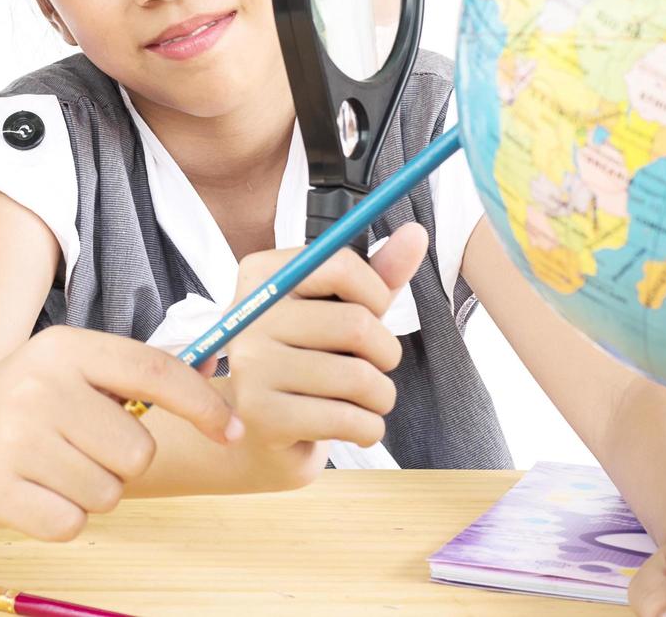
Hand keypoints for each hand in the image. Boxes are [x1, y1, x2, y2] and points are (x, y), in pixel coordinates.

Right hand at [0, 325, 240, 540]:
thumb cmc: (20, 402)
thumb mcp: (68, 367)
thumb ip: (133, 373)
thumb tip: (213, 376)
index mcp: (64, 349)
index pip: (153, 371)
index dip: (202, 404)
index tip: (231, 430)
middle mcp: (39, 388)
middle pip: (138, 451)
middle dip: (123, 462)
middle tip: (82, 448)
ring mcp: (14, 440)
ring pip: (108, 493)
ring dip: (91, 490)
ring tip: (51, 467)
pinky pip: (72, 524)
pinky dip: (62, 518)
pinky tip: (33, 492)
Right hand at [223, 222, 427, 457]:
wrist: (260, 431)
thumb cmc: (308, 360)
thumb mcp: (342, 309)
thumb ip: (378, 273)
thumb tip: (416, 233)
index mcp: (262, 275)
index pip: (340, 265)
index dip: (376, 294)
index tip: (371, 313)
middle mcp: (248, 315)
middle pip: (356, 324)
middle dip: (385, 353)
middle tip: (373, 366)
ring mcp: (249, 366)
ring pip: (359, 378)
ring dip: (381, 396)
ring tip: (365, 400)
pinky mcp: (260, 415)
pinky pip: (347, 420)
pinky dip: (368, 428)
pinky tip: (353, 426)